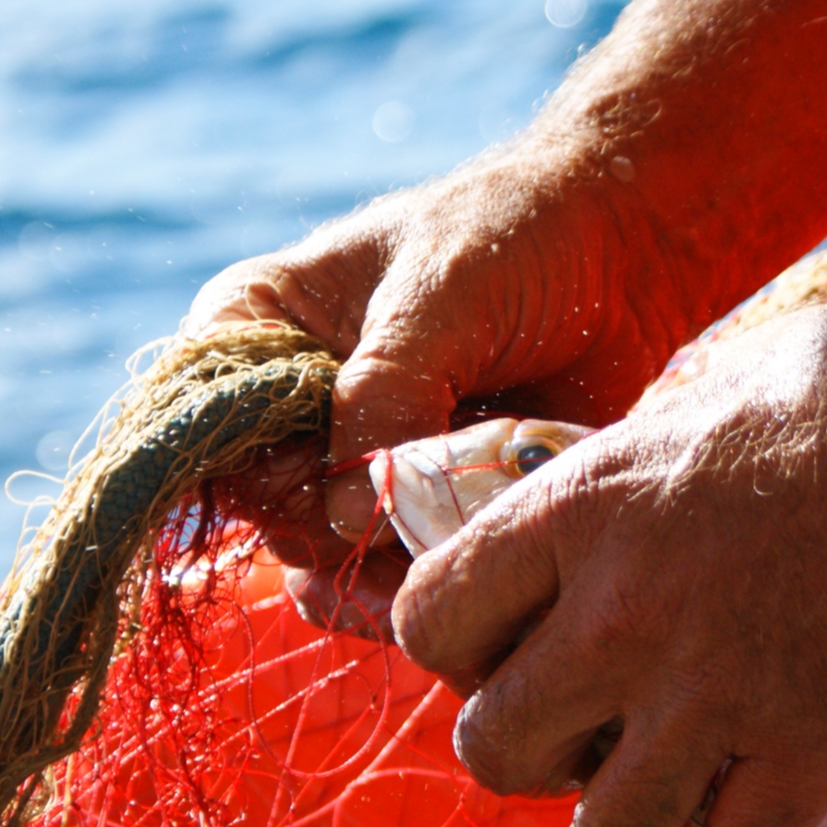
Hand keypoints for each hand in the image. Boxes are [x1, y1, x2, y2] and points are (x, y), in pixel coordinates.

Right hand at [186, 152, 693, 628]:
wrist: (623, 253)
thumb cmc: (518, 238)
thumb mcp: (443, 292)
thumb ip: (388, 392)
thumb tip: (346, 510)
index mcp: (261, 327)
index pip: (203, 423)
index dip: (250, 469)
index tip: (314, 479)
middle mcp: (293, 407)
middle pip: (265, 510)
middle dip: (329, 533)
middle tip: (402, 521)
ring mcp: (357, 465)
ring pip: (325, 561)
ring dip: (379, 576)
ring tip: (443, 551)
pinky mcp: (421, 508)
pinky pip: (392, 579)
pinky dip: (425, 587)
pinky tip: (464, 569)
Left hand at [391, 297, 826, 826]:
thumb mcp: (706, 387)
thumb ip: (634, 463)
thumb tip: (607, 486)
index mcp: (582, 510)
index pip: (431, 619)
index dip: (457, 645)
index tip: (504, 645)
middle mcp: (623, 617)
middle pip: (491, 748)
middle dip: (526, 747)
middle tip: (576, 727)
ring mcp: (714, 699)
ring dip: (624, 818)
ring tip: (661, 788)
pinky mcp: (808, 759)